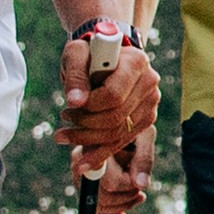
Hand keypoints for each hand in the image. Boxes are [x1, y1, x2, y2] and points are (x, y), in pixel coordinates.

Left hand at [58, 29, 159, 188]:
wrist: (106, 54)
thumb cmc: (89, 51)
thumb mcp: (76, 54)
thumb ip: (75, 75)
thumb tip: (75, 102)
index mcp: (136, 62)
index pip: (113, 96)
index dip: (89, 106)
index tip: (68, 105)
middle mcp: (150, 83)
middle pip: (116, 118)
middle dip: (85, 126)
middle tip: (63, 121)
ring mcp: (150, 102)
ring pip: (119, 133)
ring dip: (88, 142)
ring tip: (64, 136)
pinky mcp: (146, 118)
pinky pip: (122, 141)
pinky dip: (100, 153)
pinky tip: (81, 161)